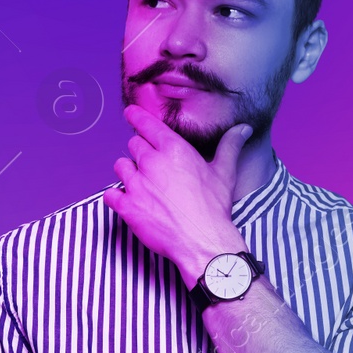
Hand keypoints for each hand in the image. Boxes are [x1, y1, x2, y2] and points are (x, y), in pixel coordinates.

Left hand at [102, 104, 251, 283]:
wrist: (202, 240)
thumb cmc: (213, 207)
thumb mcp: (224, 172)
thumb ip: (229, 146)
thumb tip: (242, 129)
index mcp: (173, 149)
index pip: (147, 124)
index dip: (136, 117)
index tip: (130, 113)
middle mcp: (151, 162)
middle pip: (134, 145)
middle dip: (140, 152)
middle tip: (152, 165)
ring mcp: (136, 184)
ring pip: (120, 166)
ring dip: (128, 172)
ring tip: (142, 184)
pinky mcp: (127, 206)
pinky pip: (110, 193)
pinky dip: (116, 196)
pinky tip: (127, 200)